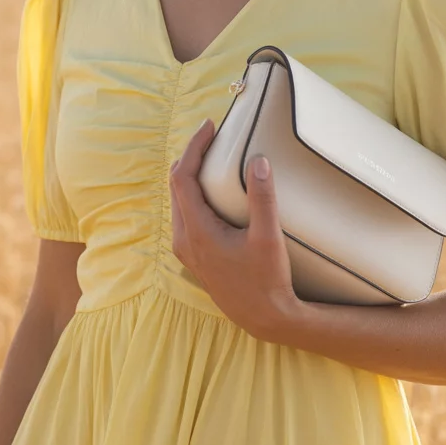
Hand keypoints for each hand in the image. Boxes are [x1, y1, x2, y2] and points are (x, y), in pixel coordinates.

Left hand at [168, 118, 299, 340]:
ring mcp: (186, 249)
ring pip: (179, 201)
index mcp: (196, 231)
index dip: (194, 148)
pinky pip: (186, 214)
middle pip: (176, 185)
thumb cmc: (267, 280)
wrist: (263, 318)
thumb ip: (263, 198)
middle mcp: (184, 239)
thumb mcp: (268, 239)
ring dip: (191, 175)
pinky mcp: (195, 256)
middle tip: (212, 135)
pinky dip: (195, 193)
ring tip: (212, 156)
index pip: (183, 177)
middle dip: (191, 156)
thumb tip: (258, 161)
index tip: (209, 126)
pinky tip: (213, 189)